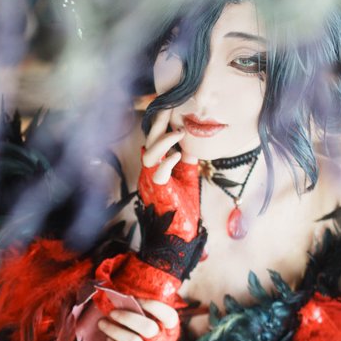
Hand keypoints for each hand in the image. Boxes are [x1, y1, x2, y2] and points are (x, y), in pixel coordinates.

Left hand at [95, 298, 179, 340]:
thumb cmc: (149, 335)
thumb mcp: (156, 322)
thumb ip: (148, 309)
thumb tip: (128, 292)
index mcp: (170, 329)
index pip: (169, 316)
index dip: (153, 305)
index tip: (135, 298)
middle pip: (148, 328)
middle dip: (127, 317)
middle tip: (113, 312)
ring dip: (114, 330)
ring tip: (102, 322)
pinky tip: (109, 339)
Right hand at [138, 108, 201, 243]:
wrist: (180, 235)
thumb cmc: (184, 209)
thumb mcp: (188, 178)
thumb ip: (187, 160)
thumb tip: (191, 141)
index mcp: (155, 168)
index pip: (154, 141)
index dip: (160, 123)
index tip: (171, 105)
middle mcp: (149, 173)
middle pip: (149, 142)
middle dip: (158, 123)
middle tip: (170, 106)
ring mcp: (151, 182)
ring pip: (149, 154)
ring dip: (163, 140)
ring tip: (179, 131)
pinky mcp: (158, 192)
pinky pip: (158, 172)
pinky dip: (168, 161)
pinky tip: (179, 155)